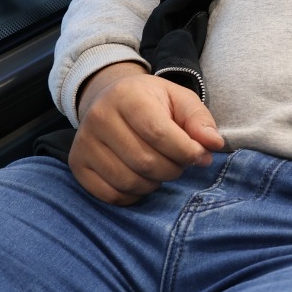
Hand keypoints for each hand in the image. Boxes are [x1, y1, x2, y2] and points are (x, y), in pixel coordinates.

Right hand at [68, 64, 225, 203]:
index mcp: (127, 96)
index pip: (159, 133)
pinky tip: (143, 178)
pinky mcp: (78, 165)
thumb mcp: (180, 100)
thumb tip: (213, 145)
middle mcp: (99, 118)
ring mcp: (84, 143)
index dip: (186, 151)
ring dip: (156, 183)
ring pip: (129, 182)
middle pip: (145, 161)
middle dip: (173, 169)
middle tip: (180, 162)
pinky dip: (135, 195)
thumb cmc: (152, 102)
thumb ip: (200, 120)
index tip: (200, 156)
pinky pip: (111, 195)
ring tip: (162, 168)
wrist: (110, 100)